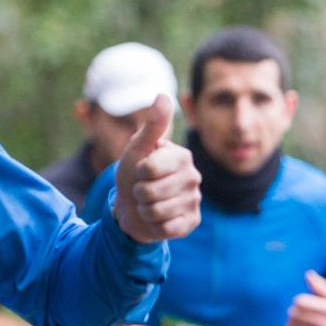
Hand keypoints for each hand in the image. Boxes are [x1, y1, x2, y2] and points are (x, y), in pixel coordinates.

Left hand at [113, 95, 201, 243]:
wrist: (131, 207)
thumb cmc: (133, 174)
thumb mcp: (137, 148)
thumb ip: (151, 126)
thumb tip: (163, 96)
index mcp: (182, 156)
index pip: (151, 168)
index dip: (137, 172)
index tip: (140, 170)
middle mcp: (193, 176)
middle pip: (152, 191)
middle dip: (139, 193)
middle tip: (142, 190)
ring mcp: (194, 200)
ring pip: (157, 211)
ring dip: (144, 210)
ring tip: (148, 204)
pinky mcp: (192, 222)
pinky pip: (168, 229)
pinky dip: (155, 226)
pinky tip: (158, 219)